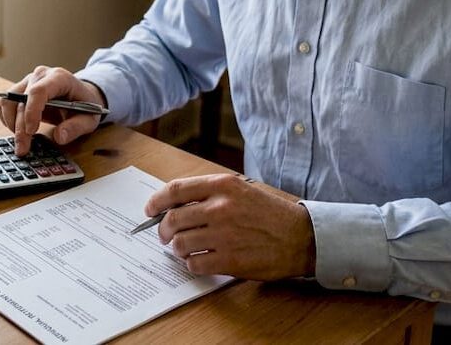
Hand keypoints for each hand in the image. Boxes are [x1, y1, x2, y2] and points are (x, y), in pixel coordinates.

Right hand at [0, 66, 103, 155]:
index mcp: (59, 78)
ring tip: (22, 140)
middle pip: (21, 100)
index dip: (32, 112)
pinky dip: (7, 118)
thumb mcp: (89, 119)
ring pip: (7, 100)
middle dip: (20, 127)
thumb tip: (60, 137)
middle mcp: (40, 75)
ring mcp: (28, 81)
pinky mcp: (19, 89)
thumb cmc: (85, 105)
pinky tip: (18, 130)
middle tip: (23, 149)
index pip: (38, 91)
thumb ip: (76, 127)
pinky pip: (4, 103)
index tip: (32, 132)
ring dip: (11, 123)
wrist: (79, 96)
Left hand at [145, 173, 316, 280]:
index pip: (175, 190)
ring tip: (185, 249)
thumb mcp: (241, 191)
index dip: (156, 201)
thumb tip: (175, 205)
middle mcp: (221, 208)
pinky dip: (192, 264)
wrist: (301, 237)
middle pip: (173, 219)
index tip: (150, 210)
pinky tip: (200, 261)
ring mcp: (224, 235)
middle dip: (162, 230)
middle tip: (164, 236)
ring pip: (180, 243)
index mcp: (223, 186)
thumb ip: (210, 194)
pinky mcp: (230, 260)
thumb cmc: (270, 214)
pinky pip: (195, 264)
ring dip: (177, 249)